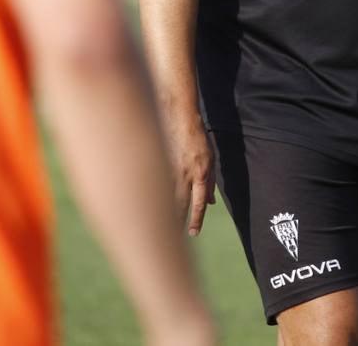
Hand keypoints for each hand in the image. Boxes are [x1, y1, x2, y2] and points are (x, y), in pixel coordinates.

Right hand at [164, 113, 214, 236]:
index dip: (196, 220)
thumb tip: (211, 203)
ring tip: (157, 228)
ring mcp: (169, 169)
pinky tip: (146, 206)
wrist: (181, 117)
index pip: (198, 204)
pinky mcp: (157, 163)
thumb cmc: (198, 139)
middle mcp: (184, 175)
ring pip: (164, 197)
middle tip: (171, 240)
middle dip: (175, 223)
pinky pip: (155, 184)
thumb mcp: (211, 160)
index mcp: (200, 174)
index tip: (193, 234)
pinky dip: (152, 197)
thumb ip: (210, 182)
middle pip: (179, 205)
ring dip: (162, 213)